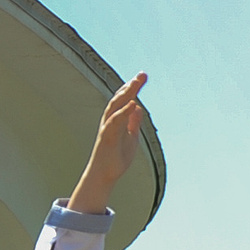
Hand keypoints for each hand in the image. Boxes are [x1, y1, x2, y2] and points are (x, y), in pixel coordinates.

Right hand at [71, 73, 147, 210]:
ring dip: (125, 94)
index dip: (132, 88)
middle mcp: (110, 120)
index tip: (142, 76)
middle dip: (130, 86)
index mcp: (117, 119)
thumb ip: (134, 122)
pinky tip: (132, 104)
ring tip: (136, 84)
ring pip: (115, 107)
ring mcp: (107, 127)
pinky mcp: (107, 137)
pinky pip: (114, 122)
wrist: (106, 174)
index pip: (125, 99)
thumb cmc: (117, 156)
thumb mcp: (131, 137)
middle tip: (143, 75)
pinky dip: (123, 112)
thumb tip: (138, 108)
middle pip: (120, 98)